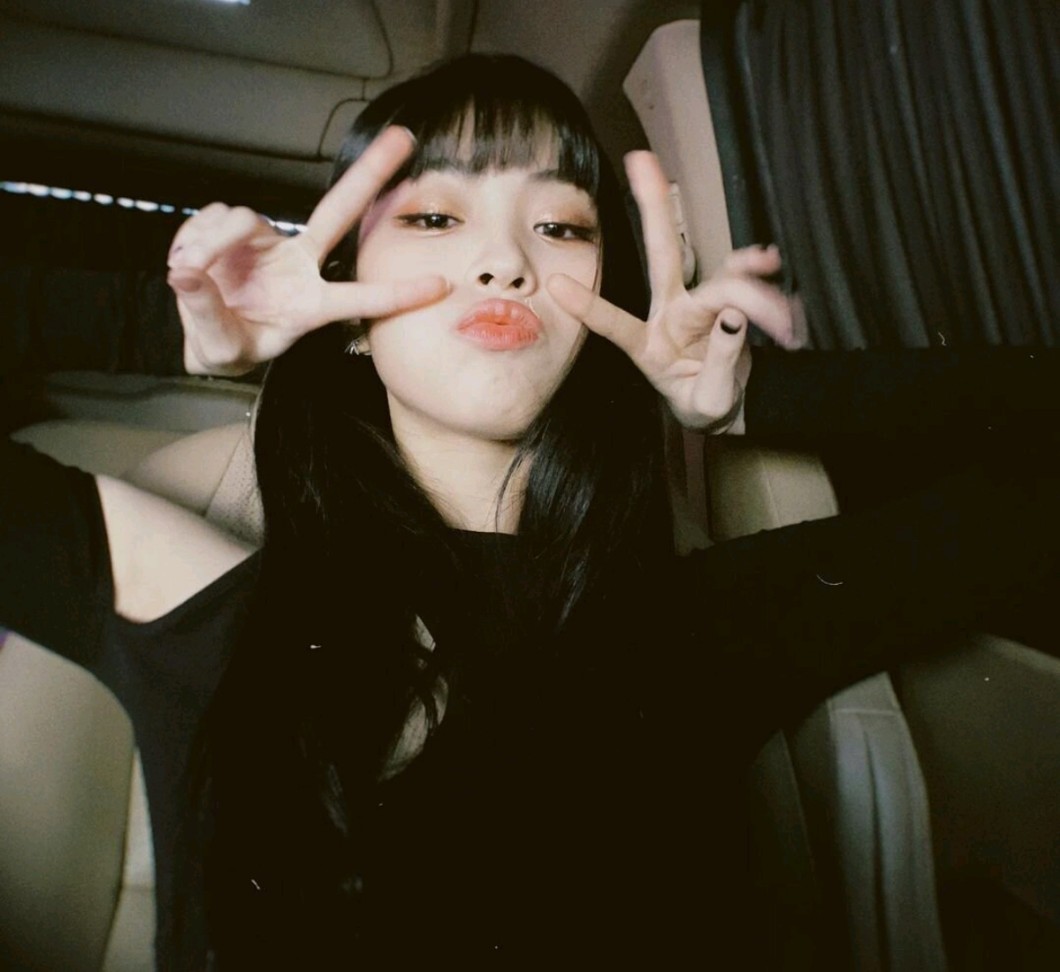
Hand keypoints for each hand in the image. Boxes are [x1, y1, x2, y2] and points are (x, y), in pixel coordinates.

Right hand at [167, 126, 448, 375]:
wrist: (202, 335)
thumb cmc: (228, 347)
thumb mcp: (221, 348)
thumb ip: (207, 314)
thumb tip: (186, 274)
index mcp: (311, 306)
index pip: (360, 299)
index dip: (398, 292)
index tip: (441, 284)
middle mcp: (299, 265)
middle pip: (339, 211)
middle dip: (370, 172)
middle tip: (405, 137)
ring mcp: (270, 243)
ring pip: (240, 218)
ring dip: (210, 243)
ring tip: (191, 271)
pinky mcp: (237, 230)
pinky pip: (212, 219)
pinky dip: (193, 238)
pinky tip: (188, 260)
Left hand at [548, 151, 801, 430]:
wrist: (726, 407)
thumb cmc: (703, 403)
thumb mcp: (708, 401)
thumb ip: (721, 362)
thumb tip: (734, 317)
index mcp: (649, 346)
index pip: (616, 326)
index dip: (590, 307)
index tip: (558, 285)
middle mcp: (669, 314)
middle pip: (662, 255)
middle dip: (655, 208)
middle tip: (641, 160)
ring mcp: (697, 302)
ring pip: (724, 278)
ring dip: (757, 294)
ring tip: (786, 324)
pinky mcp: (725, 298)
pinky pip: (745, 279)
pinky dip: (764, 280)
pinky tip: (777, 281)